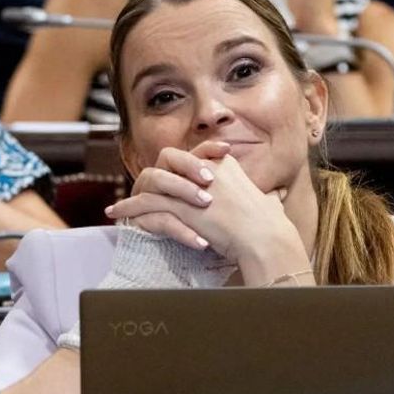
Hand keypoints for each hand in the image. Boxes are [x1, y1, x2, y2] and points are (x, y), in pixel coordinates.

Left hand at [105, 141, 307, 282]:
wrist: (264, 237)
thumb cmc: (270, 227)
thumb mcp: (269, 204)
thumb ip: (268, 199)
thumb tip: (276, 199)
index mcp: (226, 165)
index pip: (197, 156)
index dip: (184, 165)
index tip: (177, 175)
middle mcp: (205, 169)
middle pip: (170, 161)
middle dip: (157, 174)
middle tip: (146, 187)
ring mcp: (190, 187)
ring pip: (152, 181)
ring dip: (134, 194)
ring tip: (119, 206)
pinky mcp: (180, 206)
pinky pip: (147, 202)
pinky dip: (130, 207)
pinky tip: (118, 213)